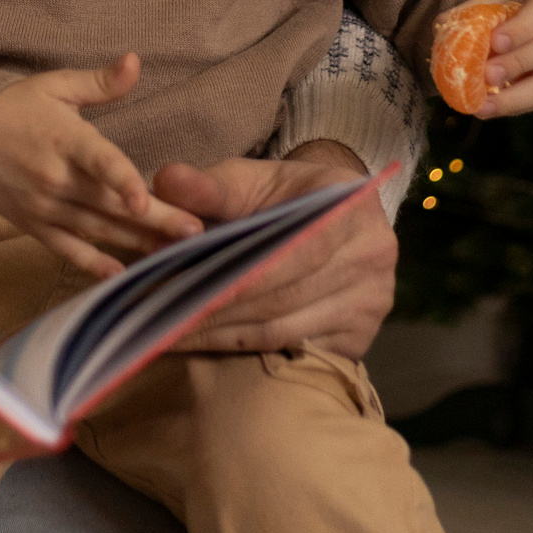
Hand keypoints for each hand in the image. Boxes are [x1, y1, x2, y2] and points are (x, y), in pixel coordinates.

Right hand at [0, 53, 203, 277]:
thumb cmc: (17, 105)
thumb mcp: (58, 85)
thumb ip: (101, 82)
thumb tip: (136, 61)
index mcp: (65, 139)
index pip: (99, 162)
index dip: (123, 181)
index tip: (145, 200)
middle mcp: (55, 177)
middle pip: (110, 203)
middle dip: (155, 219)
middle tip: (194, 231)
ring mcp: (43, 206)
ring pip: (97, 229)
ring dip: (136, 241)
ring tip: (174, 250)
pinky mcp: (33, 224)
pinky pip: (67, 249)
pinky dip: (92, 263)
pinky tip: (120, 274)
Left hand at [153, 142, 395, 358]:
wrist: (335, 213)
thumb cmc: (286, 195)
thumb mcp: (251, 179)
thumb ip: (210, 184)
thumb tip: (165, 182)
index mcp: (351, 205)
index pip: (291, 251)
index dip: (234, 275)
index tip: (179, 288)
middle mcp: (372, 255)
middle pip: (284, 297)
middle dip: (217, 309)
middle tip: (160, 316)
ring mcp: (372, 301)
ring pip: (285, 331)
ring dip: (224, 336)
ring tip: (171, 332)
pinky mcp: (361, 337)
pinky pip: (295, 352)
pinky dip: (248, 353)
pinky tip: (208, 346)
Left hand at [470, 0, 532, 117]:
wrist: (528, 23)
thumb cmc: (508, 12)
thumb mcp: (490, 4)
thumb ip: (468, 12)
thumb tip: (442, 24)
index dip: (522, 28)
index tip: (494, 42)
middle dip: (520, 62)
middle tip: (487, 76)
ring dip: (519, 95)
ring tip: (485, 105)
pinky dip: (519, 105)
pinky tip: (492, 109)